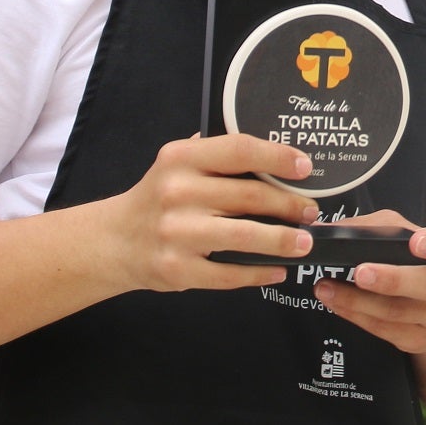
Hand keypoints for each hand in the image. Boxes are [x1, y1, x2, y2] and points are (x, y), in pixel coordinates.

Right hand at [112, 133, 320, 292]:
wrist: (114, 240)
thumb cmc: (158, 198)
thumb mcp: (177, 164)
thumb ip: (216, 155)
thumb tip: (276, 154)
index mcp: (181, 158)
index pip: (239, 150)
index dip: (278, 158)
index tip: (306, 167)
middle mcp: (177, 192)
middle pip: (250, 196)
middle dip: (290, 205)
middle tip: (311, 212)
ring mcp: (176, 233)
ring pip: (244, 236)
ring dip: (282, 241)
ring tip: (304, 242)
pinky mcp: (177, 268)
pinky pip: (229, 274)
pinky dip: (258, 273)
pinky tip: (276, 270)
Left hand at [312, 210, 425, 355]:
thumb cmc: (417, 259)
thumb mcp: (405, 234)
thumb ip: (375, 228)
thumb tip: (328, 232)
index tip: (416, 242)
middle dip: (391, 279)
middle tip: (360, 273)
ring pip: (398, 311)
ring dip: (357, 301)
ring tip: (327, 288)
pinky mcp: (422, 340)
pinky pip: (385, 330)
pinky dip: (356, 316)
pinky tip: (337, 304)